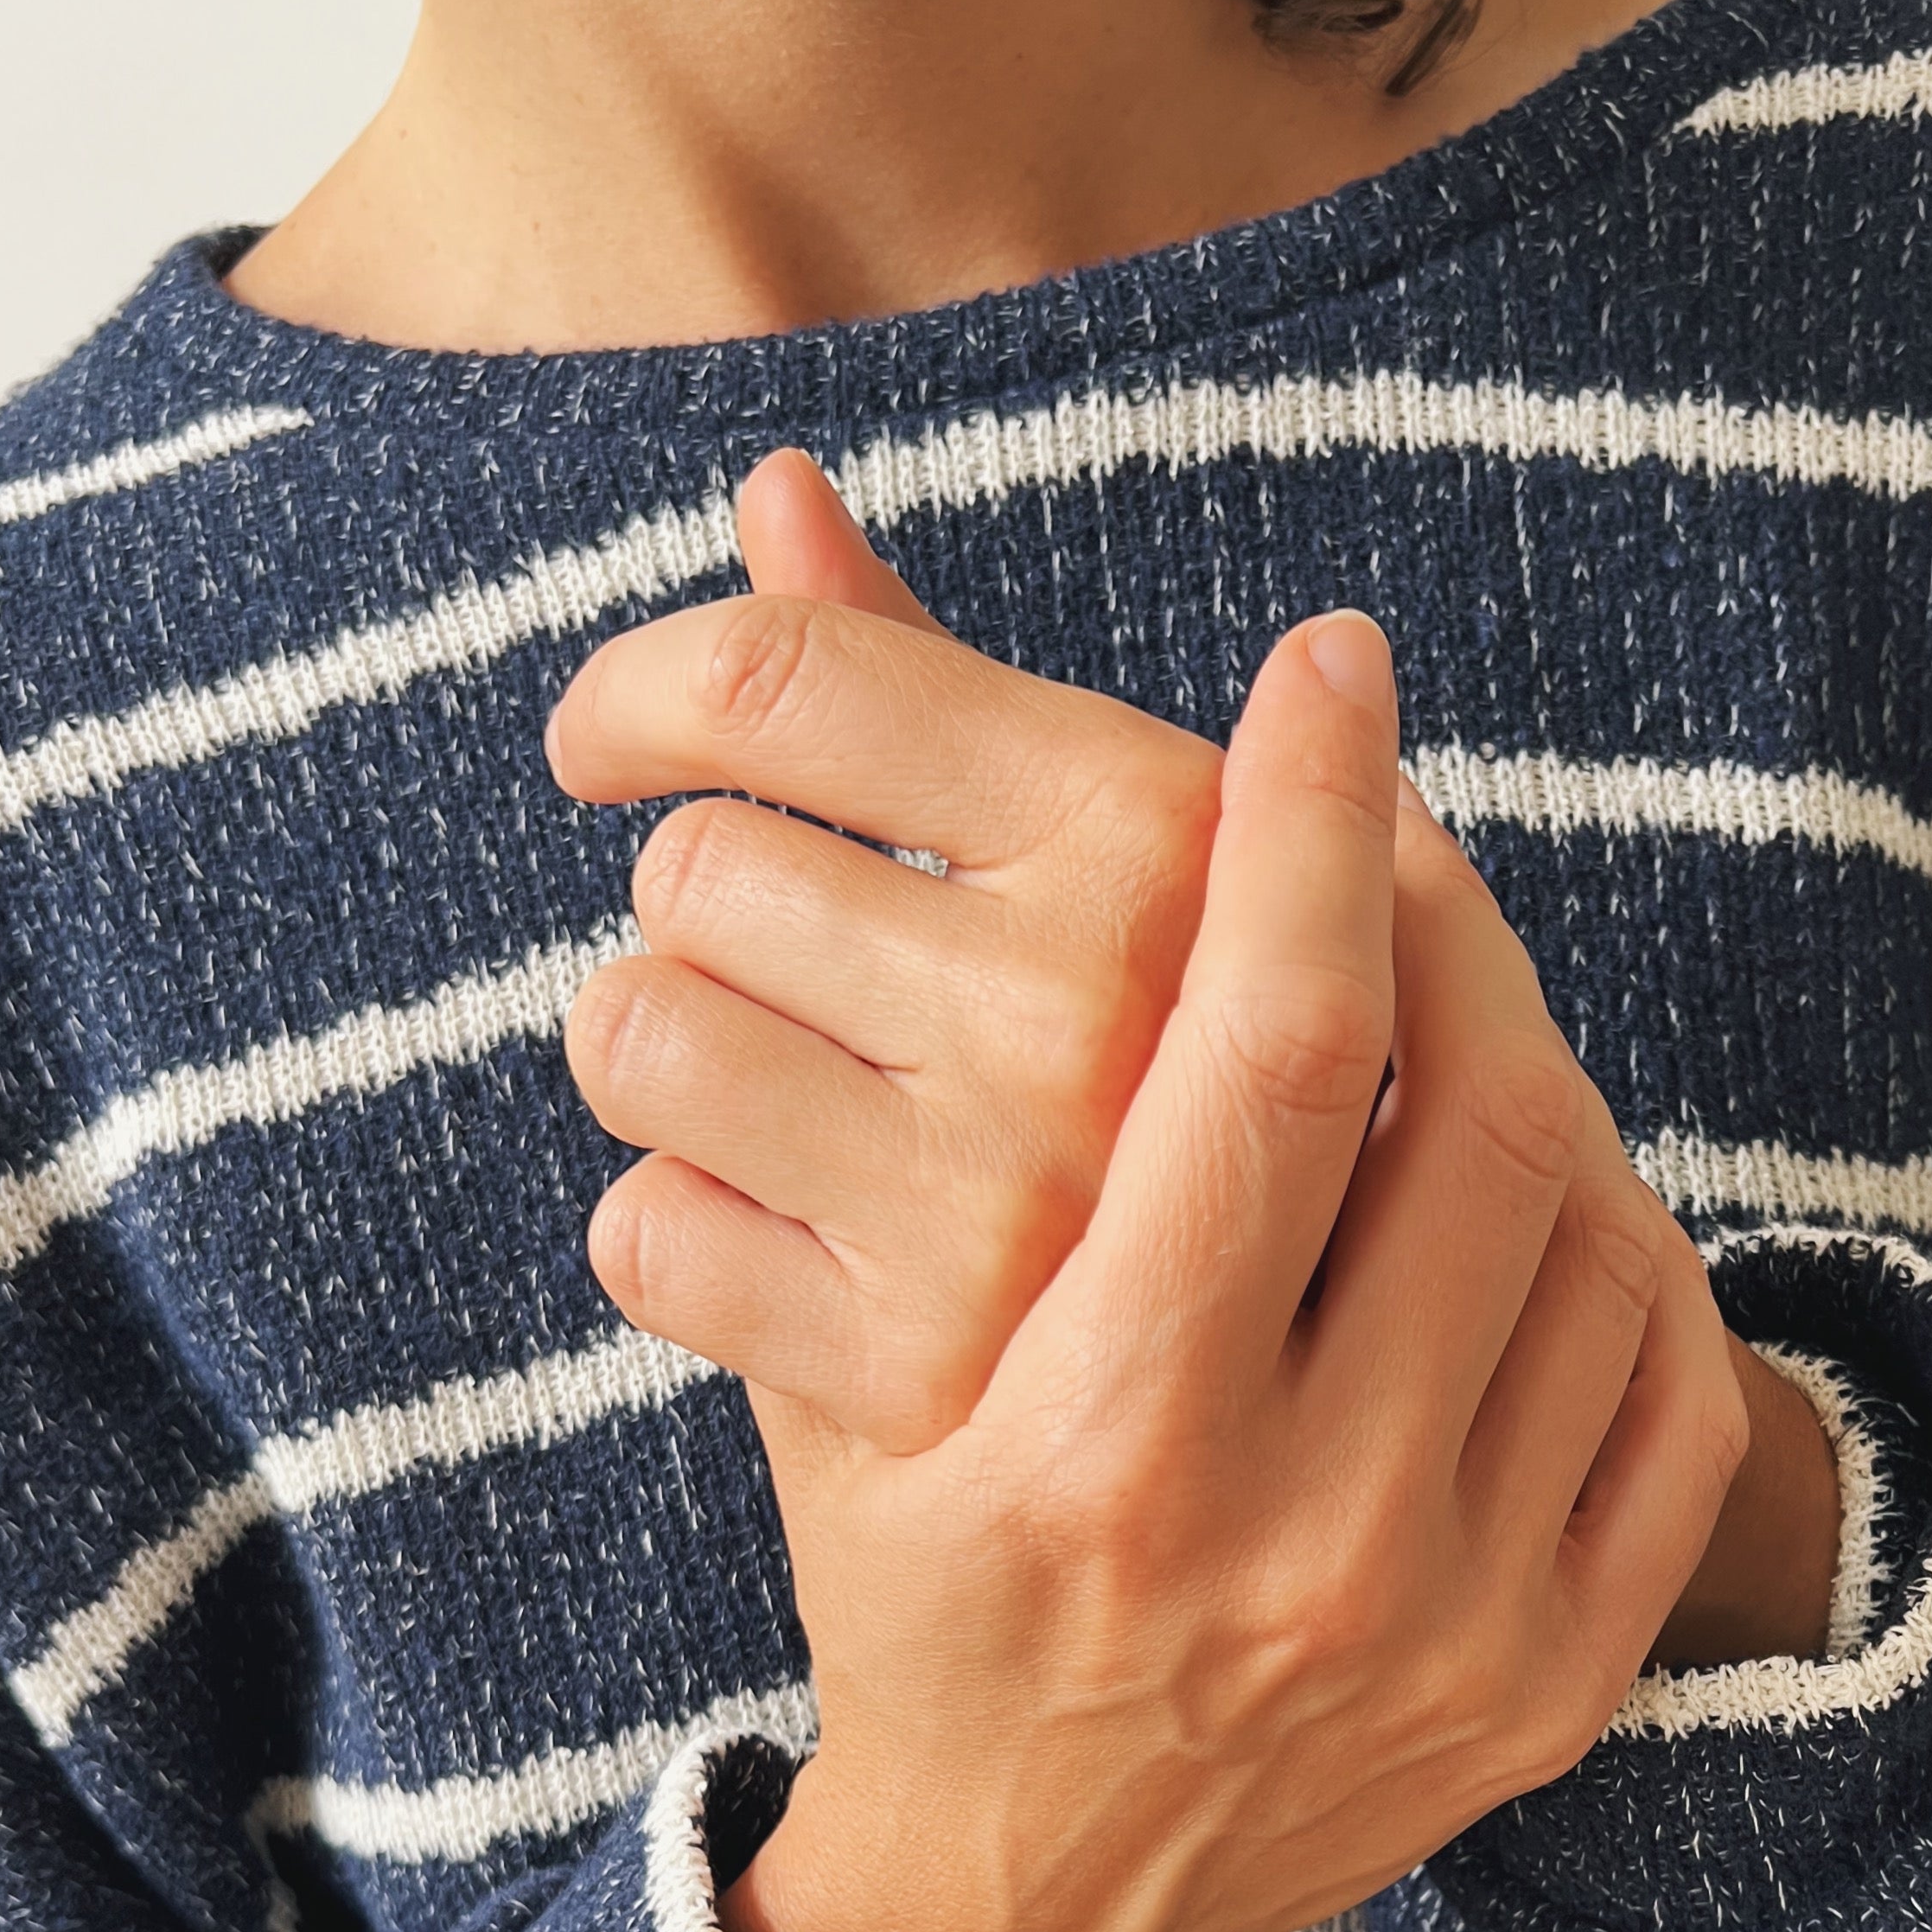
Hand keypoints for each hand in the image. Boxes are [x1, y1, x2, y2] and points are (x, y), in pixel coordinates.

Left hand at [546, 449, 1220, 1450]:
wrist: (1321, 1445)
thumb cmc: (1193, 1102)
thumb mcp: (1137, 876)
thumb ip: (936, 687)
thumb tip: (771, 487)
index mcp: (1161, 832)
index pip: (780, 676)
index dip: (645, 687)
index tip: (610, 739)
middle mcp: (1088, 1003)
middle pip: (691, 866)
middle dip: (716, 921)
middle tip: (811, 999)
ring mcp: (1003, 1200)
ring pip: (637, 1036)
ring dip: (675, 1074)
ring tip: (787, 1121)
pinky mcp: (918, 1377)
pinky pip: (645, 1239)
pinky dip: (687, 1245)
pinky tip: (794, 1262)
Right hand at [546, 449, 1836, 1660]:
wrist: (1017, 1901)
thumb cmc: (899, 1582)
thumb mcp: (816, 1351)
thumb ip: (804, 1026)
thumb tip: (786, 583)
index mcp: (1099, 1447)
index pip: (1270, 1057)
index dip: (1313, 825)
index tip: (1322, 674)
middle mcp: (1299, 1544)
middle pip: (1480, 1121)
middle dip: (1450, 920)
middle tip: (1390, 835)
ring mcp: (1453, 1629)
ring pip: (1592, 1235)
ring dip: (1535, 1063)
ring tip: (1449, 998)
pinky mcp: (1553, 1684)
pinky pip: (1669, 1393)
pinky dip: (1625, 1249)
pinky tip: (1530, 1193)